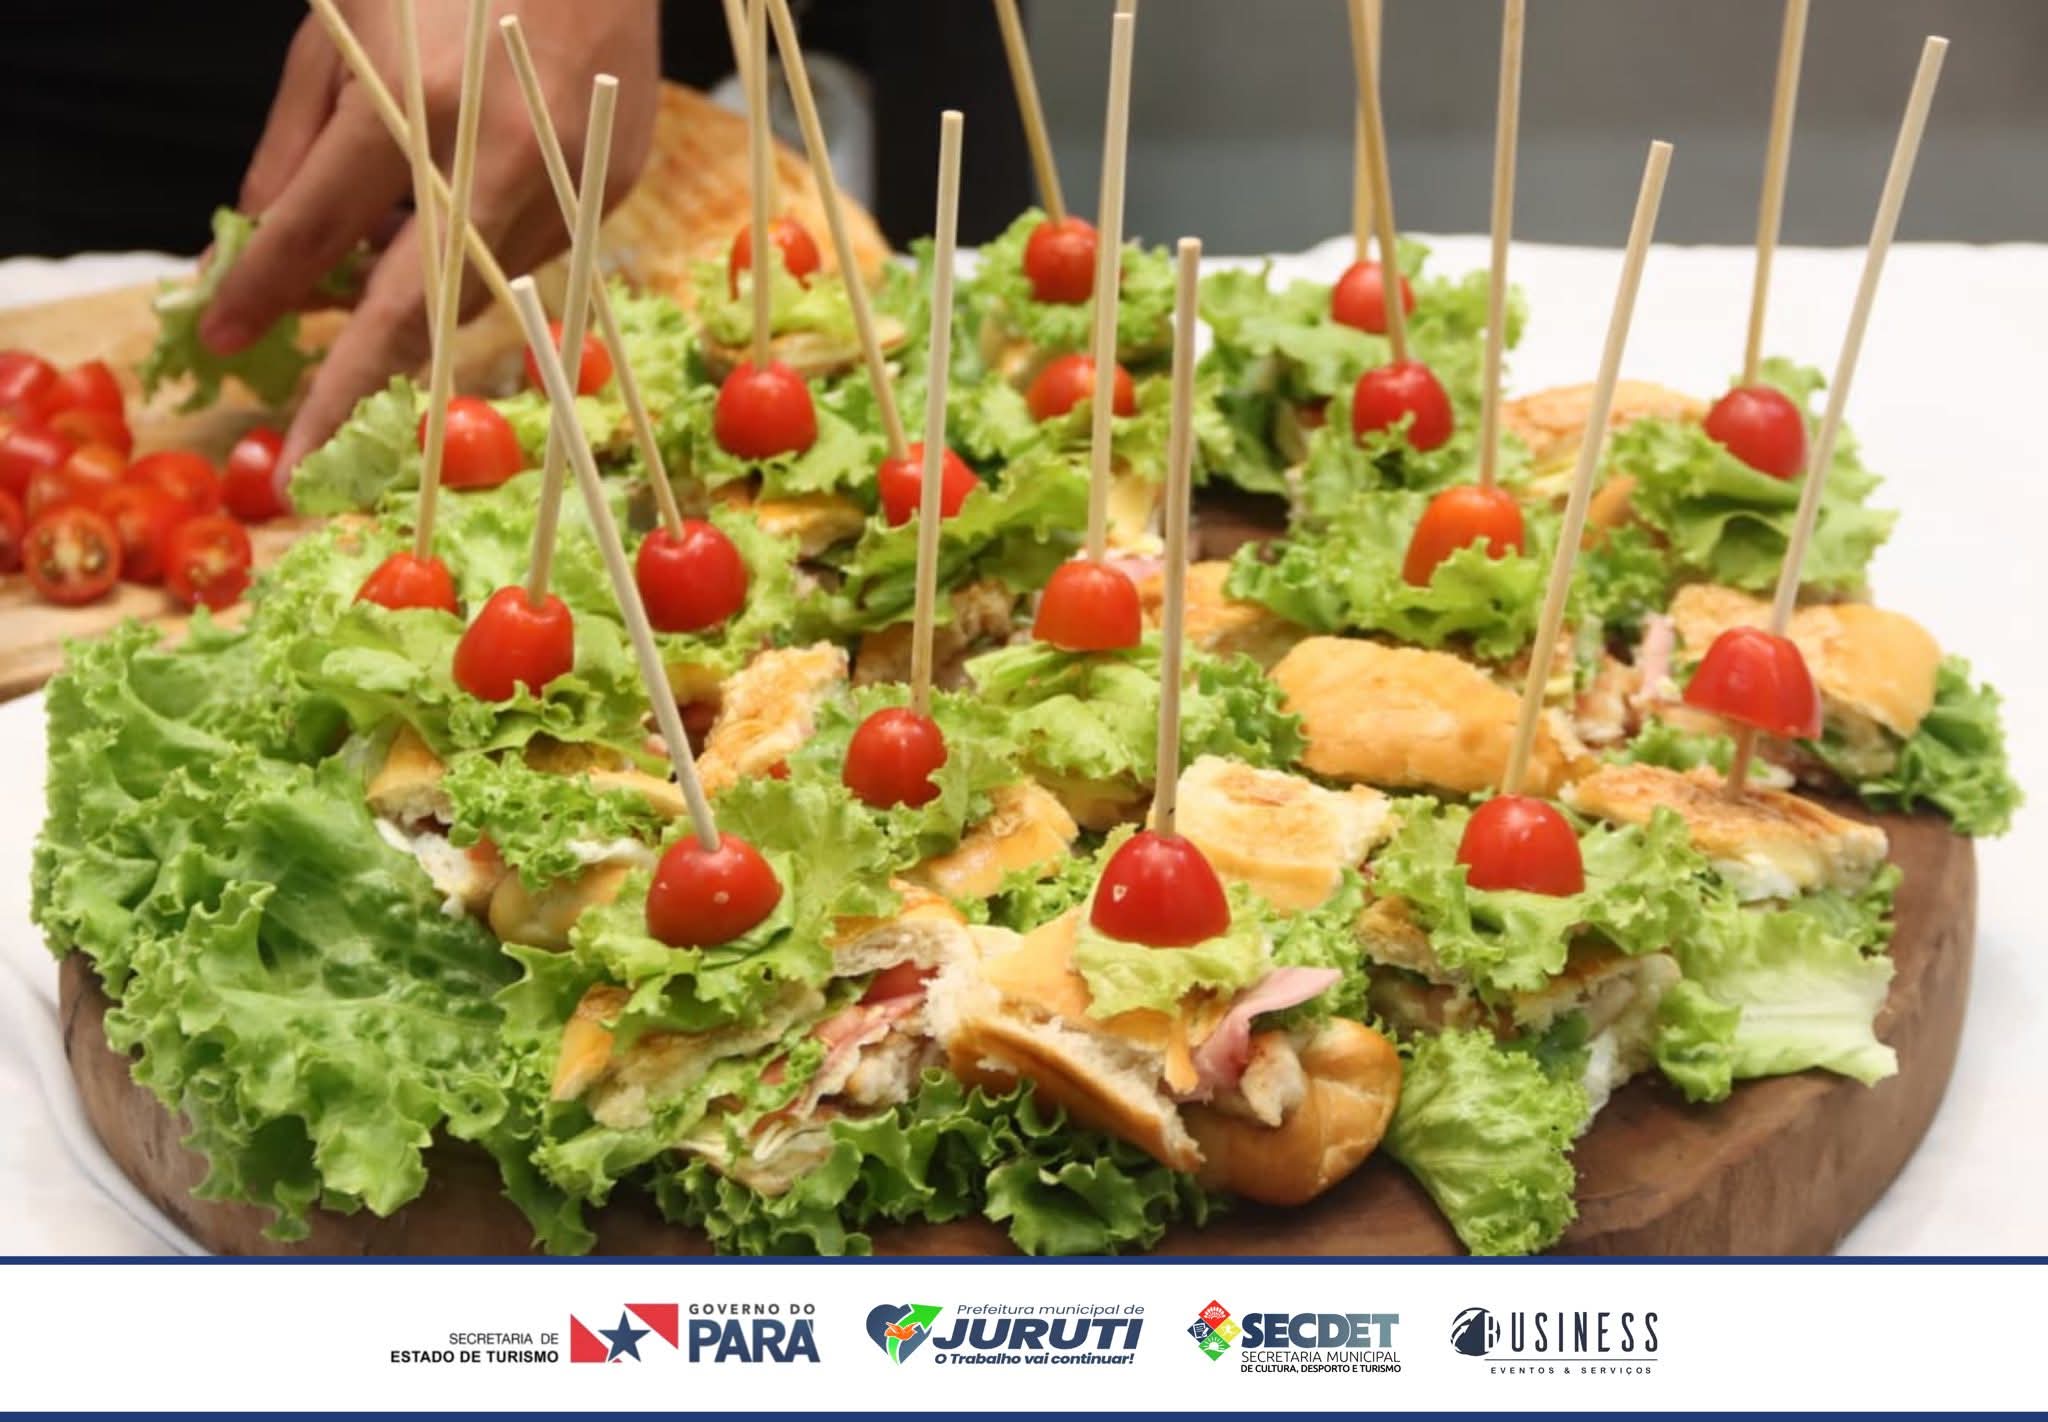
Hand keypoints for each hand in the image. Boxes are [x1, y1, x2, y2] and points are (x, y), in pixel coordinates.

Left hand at [201, 0, 660, 477]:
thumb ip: (296, 138)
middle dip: (348, 396)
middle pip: (409, 312)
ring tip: (382, 299)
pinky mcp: (613, 192)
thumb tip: (265, 242)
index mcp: (410, 102)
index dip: (260, 292)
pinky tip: (465, 226)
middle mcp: (493, 157)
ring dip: (419, 316)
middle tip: (305, 462)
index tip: (220, 337)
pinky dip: (484, 264)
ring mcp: (566, 183)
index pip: (314, 231)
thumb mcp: (339, 23)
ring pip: (475, 295)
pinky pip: (533, 259)